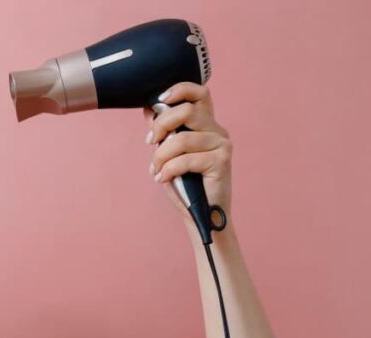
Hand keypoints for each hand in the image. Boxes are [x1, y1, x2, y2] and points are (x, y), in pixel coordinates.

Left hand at [143, 82, 232, 222]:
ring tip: (156, 170)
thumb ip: (163, 132)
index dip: (179, 90)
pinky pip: (187, 159)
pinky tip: (163, 178)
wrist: (200, 215)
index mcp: (206, 124)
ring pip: (183, 139)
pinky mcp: (222, 161)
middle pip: (187, 111)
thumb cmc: (185, 184)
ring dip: (161, 156)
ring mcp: (222, 145)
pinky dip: (169, 169)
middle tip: (150, 143)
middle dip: (161, 126)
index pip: (200, 92)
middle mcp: (217, 131)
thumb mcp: (169, 154)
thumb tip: (148, 108)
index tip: (158, 101)